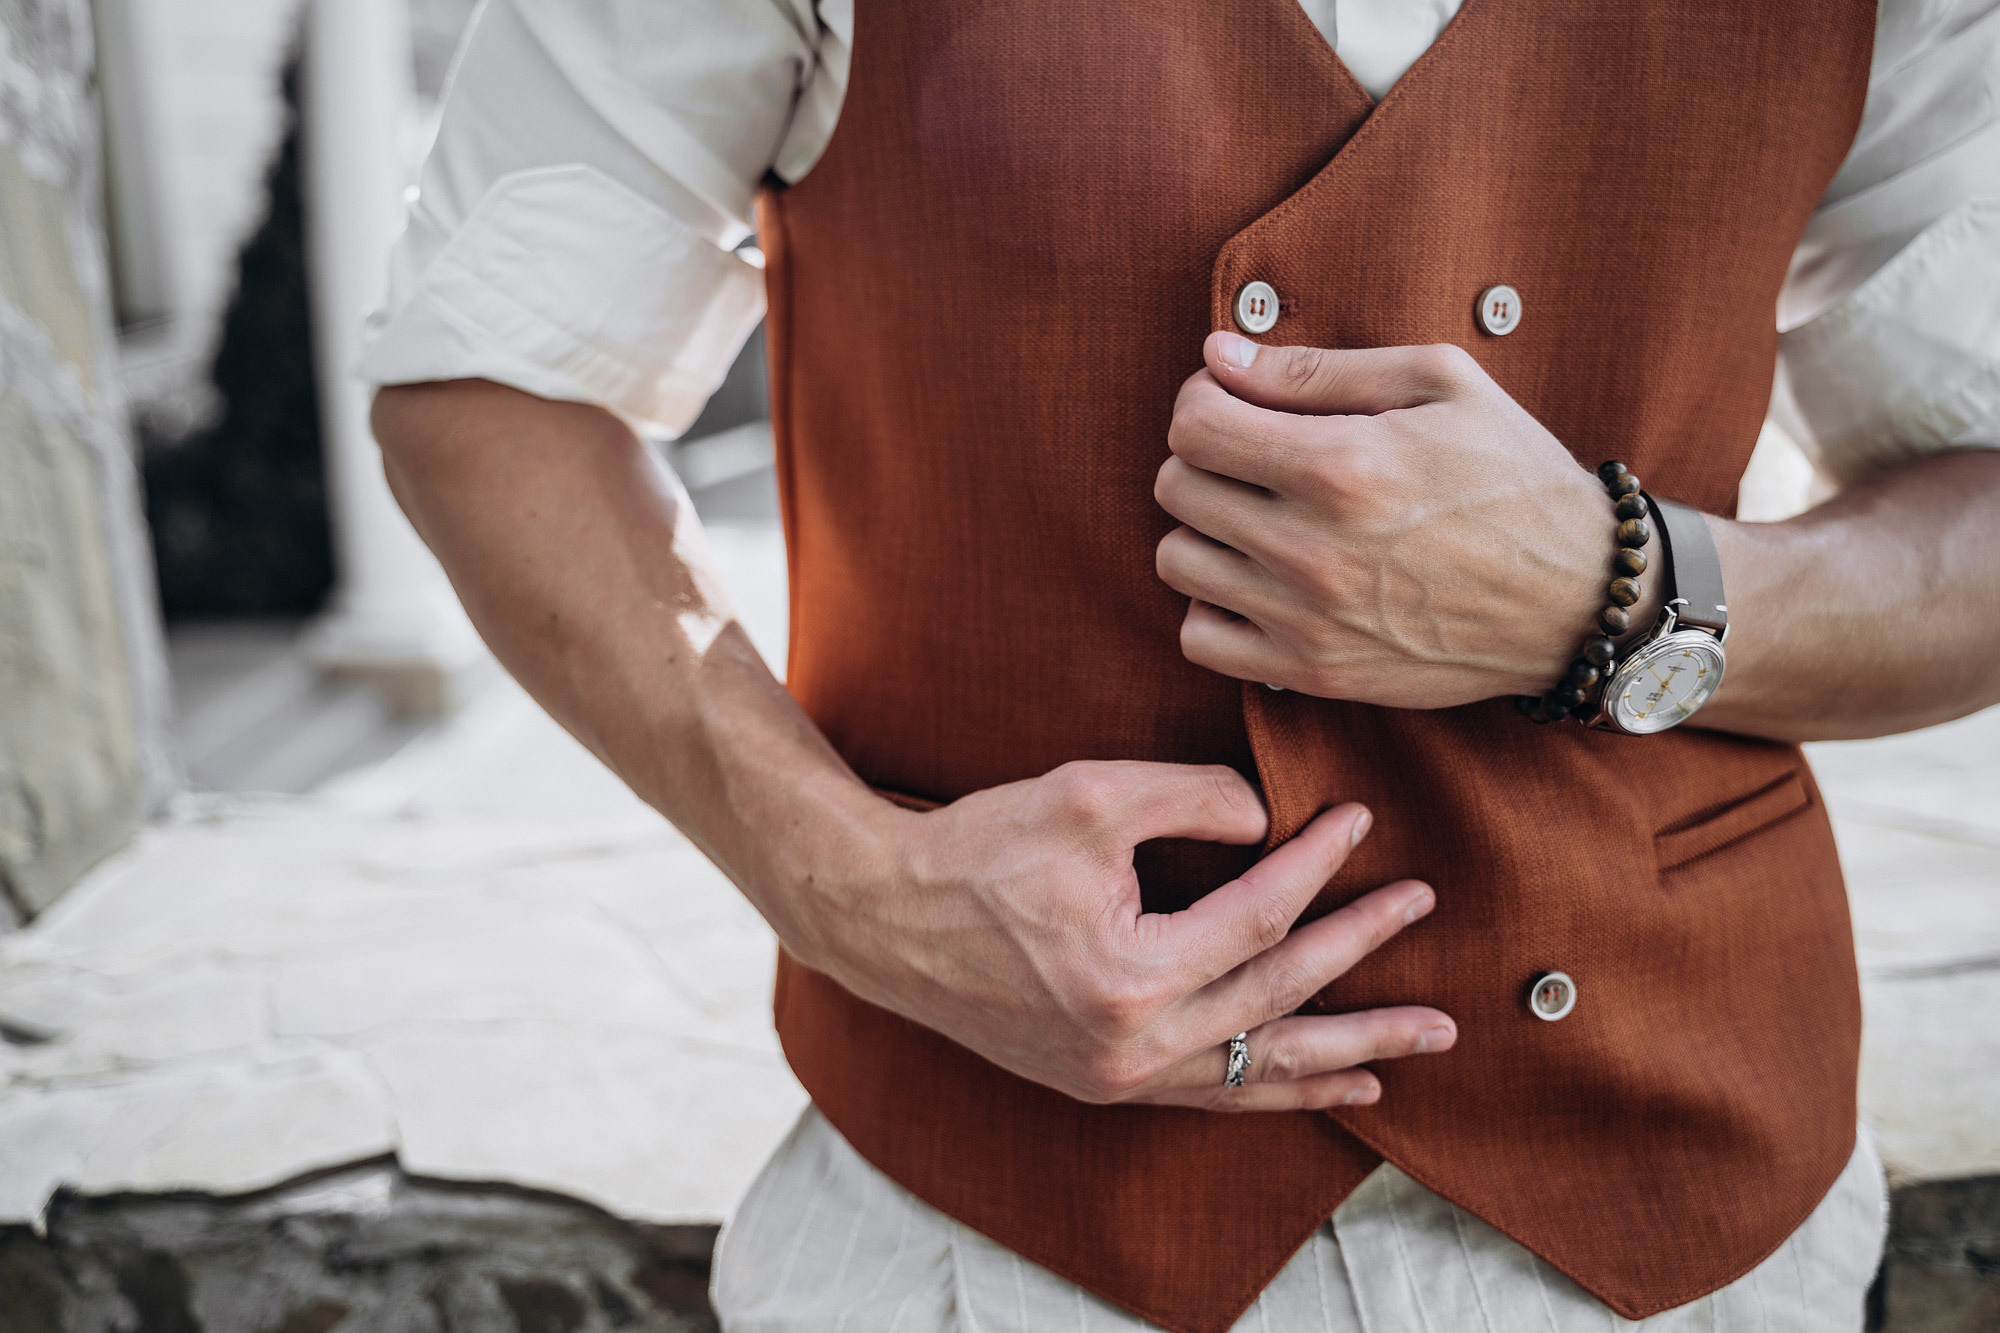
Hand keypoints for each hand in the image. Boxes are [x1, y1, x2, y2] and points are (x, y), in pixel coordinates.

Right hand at [799, 761, 1453, 1110]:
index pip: (1259, 916)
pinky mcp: (1105, 1086)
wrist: (886, 920)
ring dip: (1350, 1049)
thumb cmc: (978, 851)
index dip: (1317, 863)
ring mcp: (1119, 1078)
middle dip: (1362, 952)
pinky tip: (1342, 1084)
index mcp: (1128, 975)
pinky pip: (1219, 1097)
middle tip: (1423, 907)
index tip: (1358, 820)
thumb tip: (1267, 820)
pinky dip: (1283, 1091)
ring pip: (1262, 1069)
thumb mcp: (1086, 796)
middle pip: (1280, 998)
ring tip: (1425, 1039)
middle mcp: (1131, 1047)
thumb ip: (1190, 797)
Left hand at [1154, 333, 1645, 707]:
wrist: (1578, 599)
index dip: (1204, 399)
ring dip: (1204, 529)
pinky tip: (1259, 580)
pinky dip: (1214, 605)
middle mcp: (1313, 549)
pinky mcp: (1313, 673)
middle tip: (1254, 456)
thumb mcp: (1438, 385)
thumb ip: (1318, 368)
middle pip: (1176, 487)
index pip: (1194, 425)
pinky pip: (1200, 638)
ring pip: (1176, 560)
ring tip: (1258, 517)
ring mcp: (1308, 620)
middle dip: (1205, 457)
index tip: (1236, 402)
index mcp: (1342, 466)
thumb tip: (1217, 356)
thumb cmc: (1513, 477)